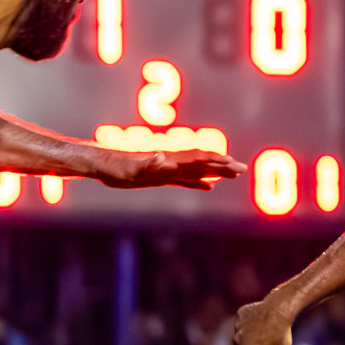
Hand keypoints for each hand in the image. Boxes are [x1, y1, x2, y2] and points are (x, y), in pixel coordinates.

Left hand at [99, 149, 247, 190]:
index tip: (233, 163)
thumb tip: (164, 157)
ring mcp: (167, 170)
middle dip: (222, 165)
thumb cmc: (116, 168)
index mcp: (169, 160)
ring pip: (197, 171)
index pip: (197, 158)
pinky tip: (209, 186)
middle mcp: (171, 163)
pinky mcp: (161, 178)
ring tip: (232, 174)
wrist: (102, 165)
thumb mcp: (132, 168)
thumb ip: (150, 163)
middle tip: (242, 169)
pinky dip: (199, 183)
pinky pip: (185, 181)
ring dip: (215, 172)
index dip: (216, 160)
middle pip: (202, 163)